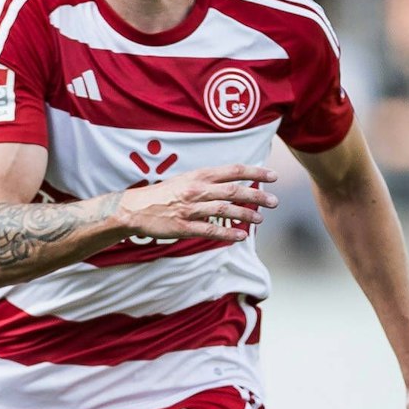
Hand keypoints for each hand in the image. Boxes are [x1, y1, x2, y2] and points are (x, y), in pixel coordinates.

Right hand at [117, 164, 278, 242]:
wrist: (134, 208)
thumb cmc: (161, 194)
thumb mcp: (185, 179)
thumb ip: (207, 181)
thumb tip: (231, 183)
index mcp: (198, 175)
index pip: (233, 171)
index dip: (255, 172)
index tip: (272, 176)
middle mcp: (197, 190)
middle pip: (234, 191)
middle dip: (257, 196)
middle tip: (274, 201)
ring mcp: (190, 209)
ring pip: (225, 211)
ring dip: (245, 215)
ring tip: (260, 219)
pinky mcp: (184, 227)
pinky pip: (210, 231)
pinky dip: (227, 234)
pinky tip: (240, 236)